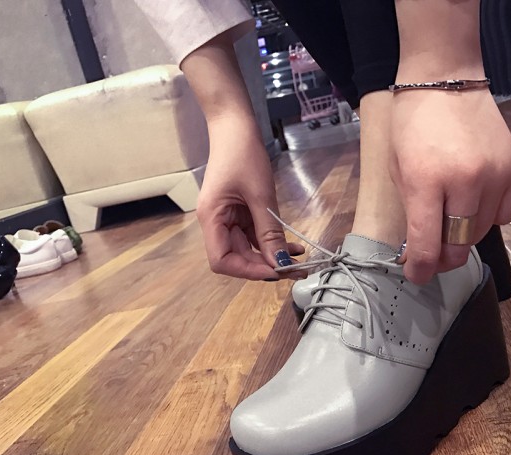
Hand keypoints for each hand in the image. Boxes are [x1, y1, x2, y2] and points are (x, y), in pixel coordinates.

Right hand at [196, 118, 304, 280]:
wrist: (236, 126)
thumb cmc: (242, 154)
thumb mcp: (260, 195)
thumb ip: (269, 232)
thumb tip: (280, 263)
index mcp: (211, 218)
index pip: (222, 261)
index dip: (248, 271)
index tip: (275, 271)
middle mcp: (216, 223)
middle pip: (236, 258)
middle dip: (265, 266)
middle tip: (296, 271)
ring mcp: (227, 218)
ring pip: (248, 249)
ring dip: (271, 256)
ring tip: (299, 261)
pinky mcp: (239, 213)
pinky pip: (254, 235)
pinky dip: (271, 242)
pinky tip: (292, 247)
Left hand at [389, 88, 510, 283]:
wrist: (446, 80)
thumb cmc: (413, 125)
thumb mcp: (399, 171)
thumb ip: (412, 214)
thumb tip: (420, 253)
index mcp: (426, 181)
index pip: (428, 245)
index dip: (421, 269)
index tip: (416, 275)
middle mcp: (465, 181)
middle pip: (460, 245)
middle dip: (443, 257)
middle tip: (433, 255)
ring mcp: (495, 175)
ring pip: (482, 232)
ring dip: (465, 235)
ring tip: (452, 218)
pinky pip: (505, 214)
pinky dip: (489, 216)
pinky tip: (475, 201)